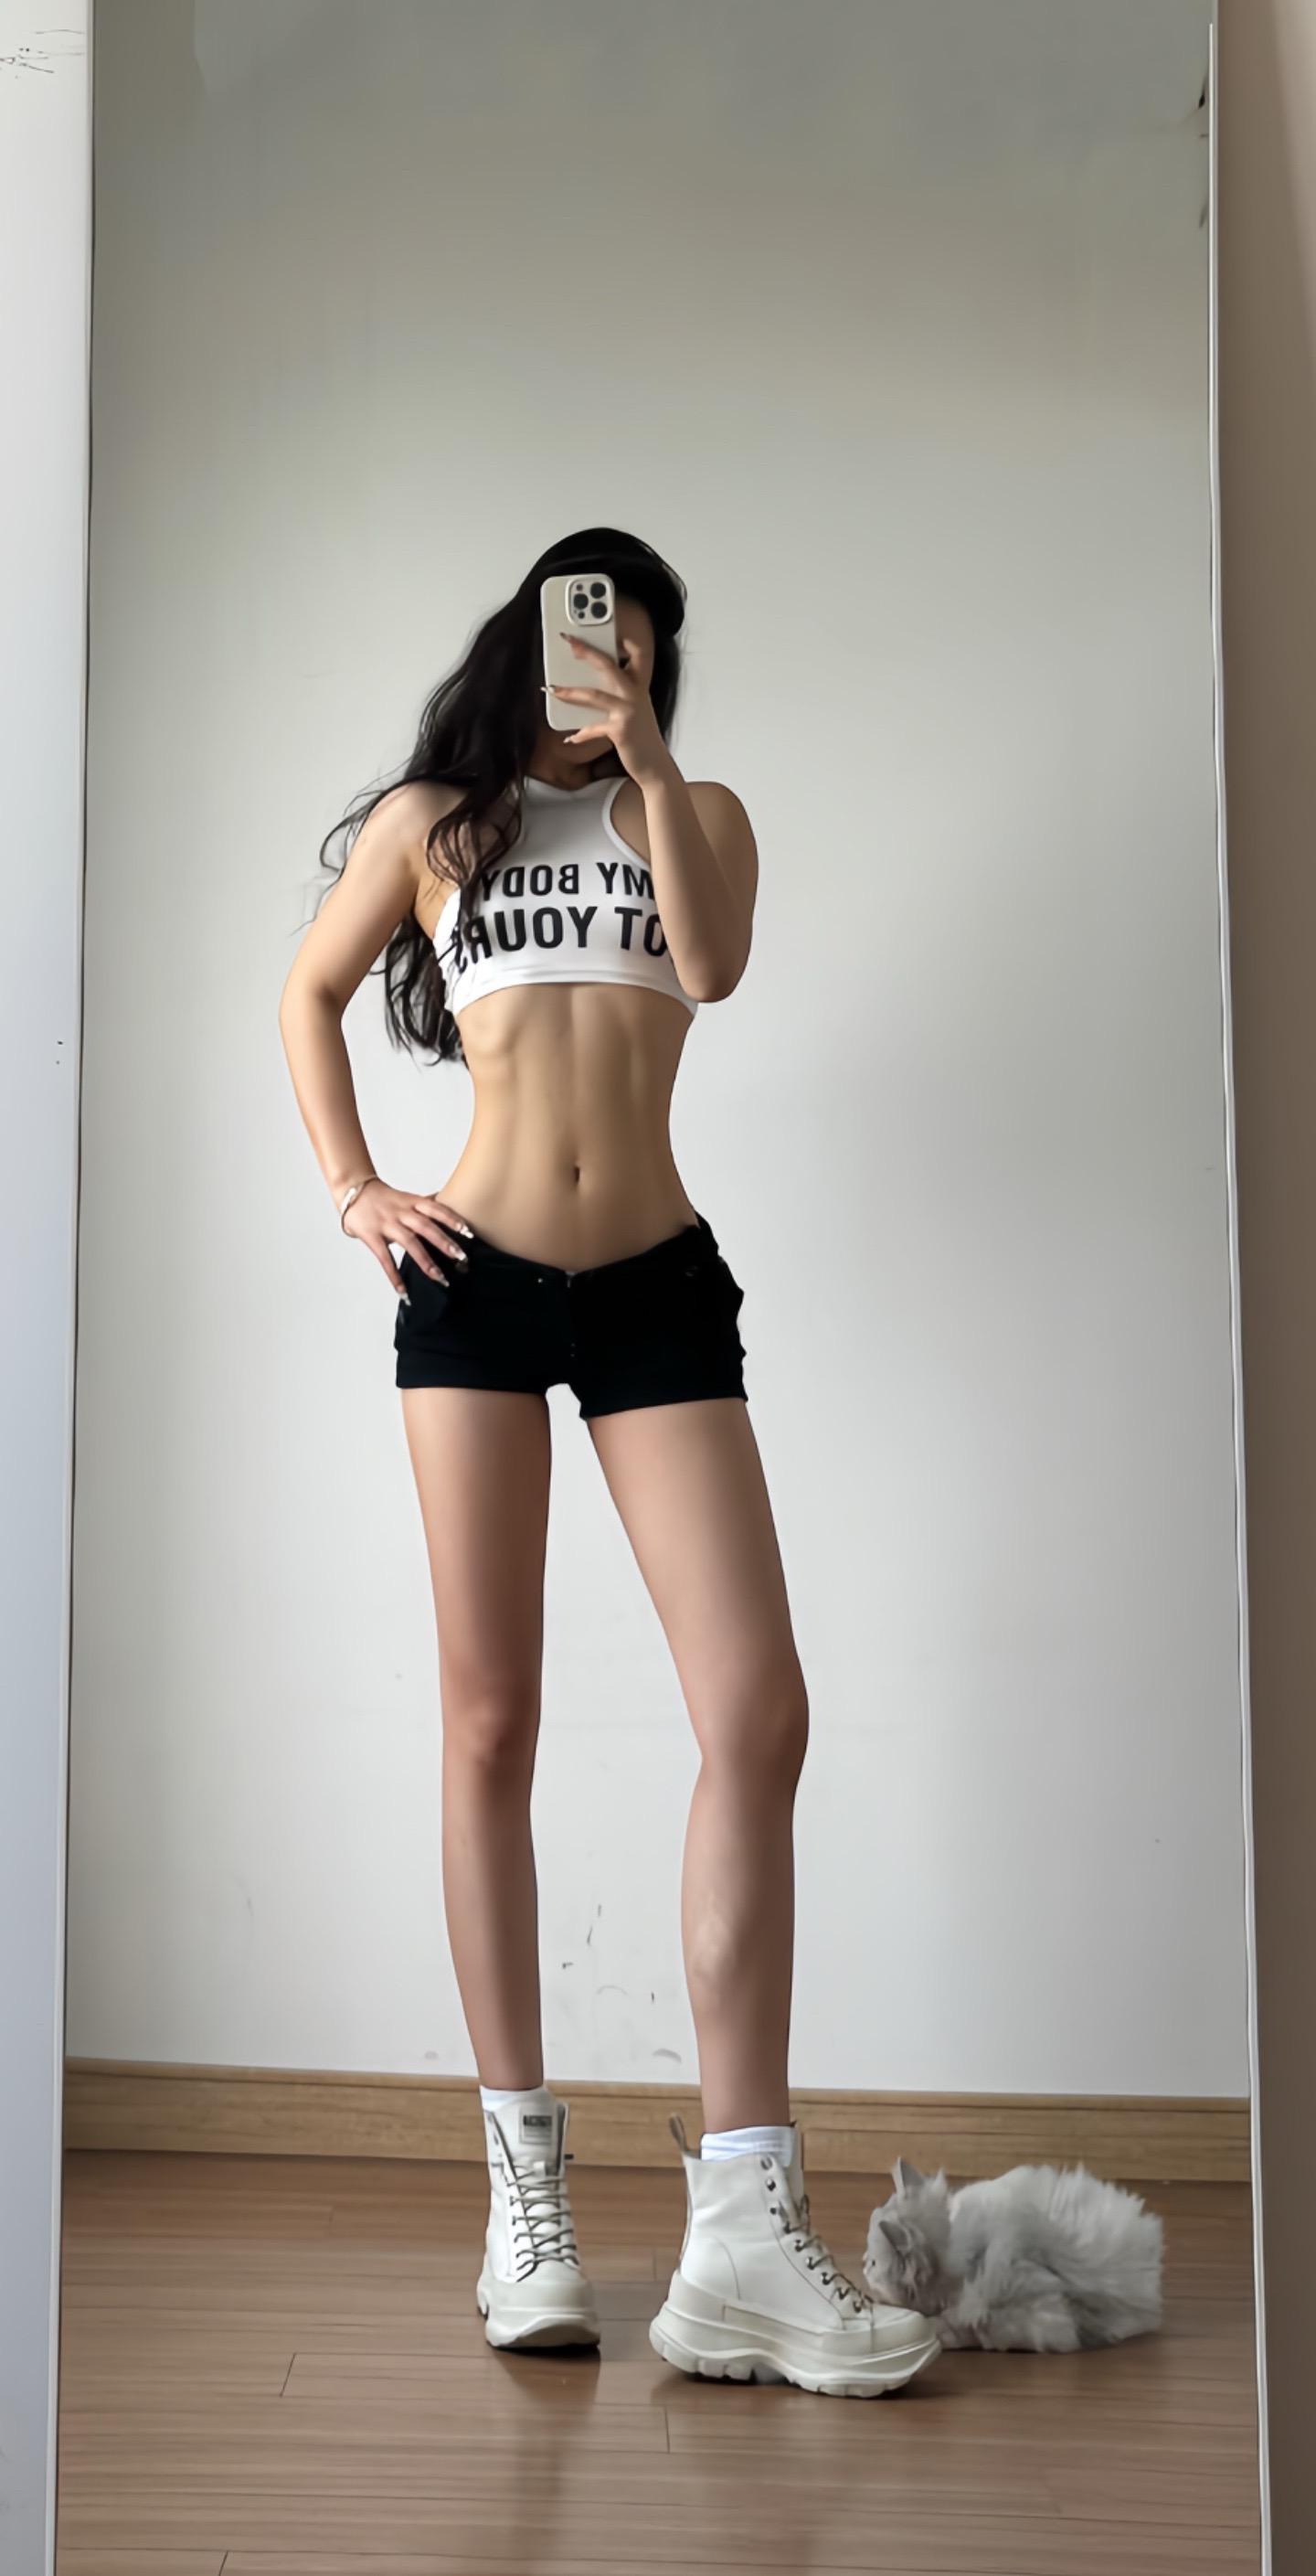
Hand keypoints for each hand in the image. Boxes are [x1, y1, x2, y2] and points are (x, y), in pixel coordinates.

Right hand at [341, 1179, 473, 1296]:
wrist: (353, 1190)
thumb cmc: (383, 1197)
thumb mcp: (406, 1197)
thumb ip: (424, 1203)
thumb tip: (447, 1202)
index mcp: (411, 1201)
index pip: (435, 1208)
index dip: (453, 1219)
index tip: (469, 1232)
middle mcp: (401, 1212)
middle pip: (426, 1227)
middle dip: (445, 1242)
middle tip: (462, 1258)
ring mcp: (386, 1224)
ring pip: (409, 1243)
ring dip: (426, 1262)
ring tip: (440, 1278)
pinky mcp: (372, 1236)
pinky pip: (385, 1259)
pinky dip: (394, 1276)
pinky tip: (403, 1292)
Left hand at [546, 629, 675, 787]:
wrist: (655, 766)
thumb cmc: (640, 736)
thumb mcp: (632, 710)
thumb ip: (616, 695)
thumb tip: (584, 685)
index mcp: (639, 686)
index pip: (638, 655)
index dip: (626, 640)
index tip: (610, 627)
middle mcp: (636, 694)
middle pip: (608, 665)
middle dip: (586, 651)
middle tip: (567, 641)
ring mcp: (628, 711)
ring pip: (594, 695)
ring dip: (569, 692)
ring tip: (551, 689)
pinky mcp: (620, 730)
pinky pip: (594, 728)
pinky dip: (581, 733)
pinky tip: (569, 738)